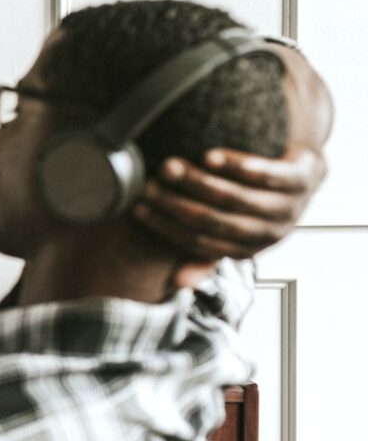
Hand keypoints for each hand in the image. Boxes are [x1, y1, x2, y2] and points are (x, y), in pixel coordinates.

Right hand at [135, 42, 331, 287]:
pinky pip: (266, 175)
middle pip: (215, 220)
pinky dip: (235, 166)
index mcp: (248, 249)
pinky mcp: (302, 179)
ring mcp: (289, 206)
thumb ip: (204, 251)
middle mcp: (270, 232)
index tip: (138, 206)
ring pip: (236, 198)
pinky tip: (210, 156)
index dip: (165, 226)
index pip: (199, 242)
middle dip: (175, 203)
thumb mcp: (232, 230)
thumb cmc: (257, 200)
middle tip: (149, 184)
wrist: (301, 171)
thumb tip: (176, 285)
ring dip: (199, 182)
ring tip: (170, 166)